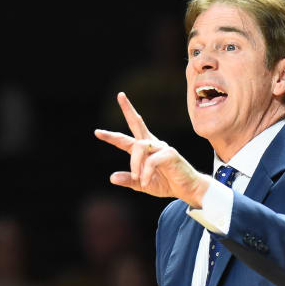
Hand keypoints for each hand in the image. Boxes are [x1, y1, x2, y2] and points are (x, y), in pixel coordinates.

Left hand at [95, 92, 211, 204]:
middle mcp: (152, 144)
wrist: (187, 189)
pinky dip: (146, 173)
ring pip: (139, 147)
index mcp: (144, 150)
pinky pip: (151, 161)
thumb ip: (129, 180)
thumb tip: (111, 178)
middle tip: (120, 95)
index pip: (126, 140)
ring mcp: (161, 147)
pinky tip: (146, 182)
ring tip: (137, 178)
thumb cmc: (166, 183)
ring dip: (134, 164)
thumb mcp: (142, 184)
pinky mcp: (170, 154)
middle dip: (128, 110)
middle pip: (137, 123)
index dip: (111, 136)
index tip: (97, 132)